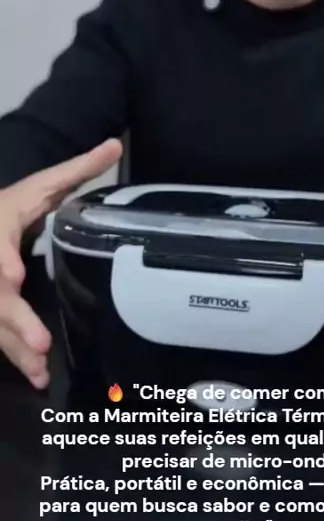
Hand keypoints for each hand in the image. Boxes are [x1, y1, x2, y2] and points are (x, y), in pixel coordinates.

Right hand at [0, 139, 122, 386]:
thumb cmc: (9, 205)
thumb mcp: (40, 184)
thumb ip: (77, 169)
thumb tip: (115, 144)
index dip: (0, 259)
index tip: (13, 275)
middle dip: (13, 317)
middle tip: (39, 341)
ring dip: (14, 346)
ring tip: (39, 367)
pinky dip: (14, 356)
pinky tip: (35, 376)